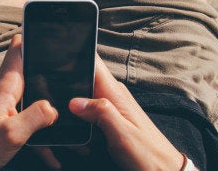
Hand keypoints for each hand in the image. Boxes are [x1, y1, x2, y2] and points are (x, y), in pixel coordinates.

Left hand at [0, 35, 58, 169]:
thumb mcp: (13, 134)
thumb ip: (37, 116)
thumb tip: (54, 107)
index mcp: (5, 86)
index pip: (18, 48)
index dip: (34, 35)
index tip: (52, 30)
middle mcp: (2, 89)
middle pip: (30, 69)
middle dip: (51, 72)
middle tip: (74, 74)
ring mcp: (0, 103)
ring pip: (32, 96)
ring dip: (48, 107)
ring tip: (69, 120)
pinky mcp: (0, 118)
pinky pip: (25, 117)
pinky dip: (38, 131)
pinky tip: (51, 154)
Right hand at [69, 55, 184, 169]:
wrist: (162, 168)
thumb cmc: (147, 152)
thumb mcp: (122, 134)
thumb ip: (101, 113)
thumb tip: (75, 101)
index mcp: (114, 92)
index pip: (93, 61)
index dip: (75, 57)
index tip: (56, 65)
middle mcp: (111, 94)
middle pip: (81, 78)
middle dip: (66, 90)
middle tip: (60, 112)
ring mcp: (109, 105)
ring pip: (81, 97)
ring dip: (71, 110)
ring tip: (71, 127)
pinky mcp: (107, 117)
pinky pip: (86, 112)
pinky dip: (79, 122)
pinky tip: (80, 135)